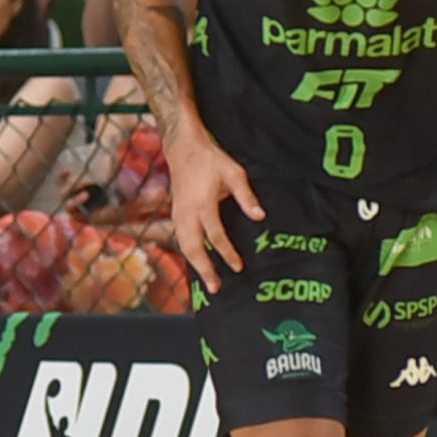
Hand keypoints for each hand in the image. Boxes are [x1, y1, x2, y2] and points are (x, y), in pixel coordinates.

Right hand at [164, 132, 264, 291]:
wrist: (183, 149)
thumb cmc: (211, 160)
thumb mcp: (234, 173)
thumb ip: (247, 197)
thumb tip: (260, 217)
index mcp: (203, 204)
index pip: (216, 235)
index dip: (227, 253)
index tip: (238, 267)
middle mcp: (187, 213)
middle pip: (193, 248)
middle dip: (205, 269)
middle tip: (216, 288)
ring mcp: (178, 215)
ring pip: (184, 246)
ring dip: (196, 265)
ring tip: (208, 282)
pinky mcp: (176, 214)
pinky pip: (181, 240)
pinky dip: (189, 254)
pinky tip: (198, 264)